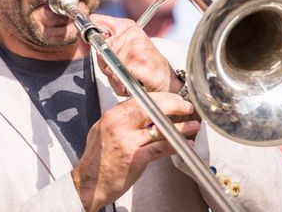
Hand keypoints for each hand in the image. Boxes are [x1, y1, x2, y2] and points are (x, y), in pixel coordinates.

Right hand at [72, 92, 199, 210]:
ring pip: (160, 128)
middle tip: (186, 107)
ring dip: (180, 127)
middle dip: (173, 105)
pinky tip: (184, 144)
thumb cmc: (96, 160)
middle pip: (152, 107)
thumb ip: (121, 120)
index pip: (140, 99)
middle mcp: (119, 125)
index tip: (172, 99)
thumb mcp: (103, 130)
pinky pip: (160, 148)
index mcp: (112, 116)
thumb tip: (140, 113)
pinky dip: (175, 145)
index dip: (161, 98)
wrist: (89, 182)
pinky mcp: (135, 157)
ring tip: (192, 126)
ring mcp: (127, 141)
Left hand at [87, 14, 182, 95]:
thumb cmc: (146, 64)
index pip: (95, 21)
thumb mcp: (128, 44)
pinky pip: (116, 78)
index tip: (85, 43)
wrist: (167, 81)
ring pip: (106, 67)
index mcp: (127, 27)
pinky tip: (133, 83)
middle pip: (98, 51)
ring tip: (128, 76)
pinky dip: (122, 86)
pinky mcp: (138, 64)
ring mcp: (135, 48)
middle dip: (105, 65)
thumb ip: (107, 39)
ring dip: (114, 78)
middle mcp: (131, 34)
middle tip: (120, 69)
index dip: (86, 34)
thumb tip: (85, 39)